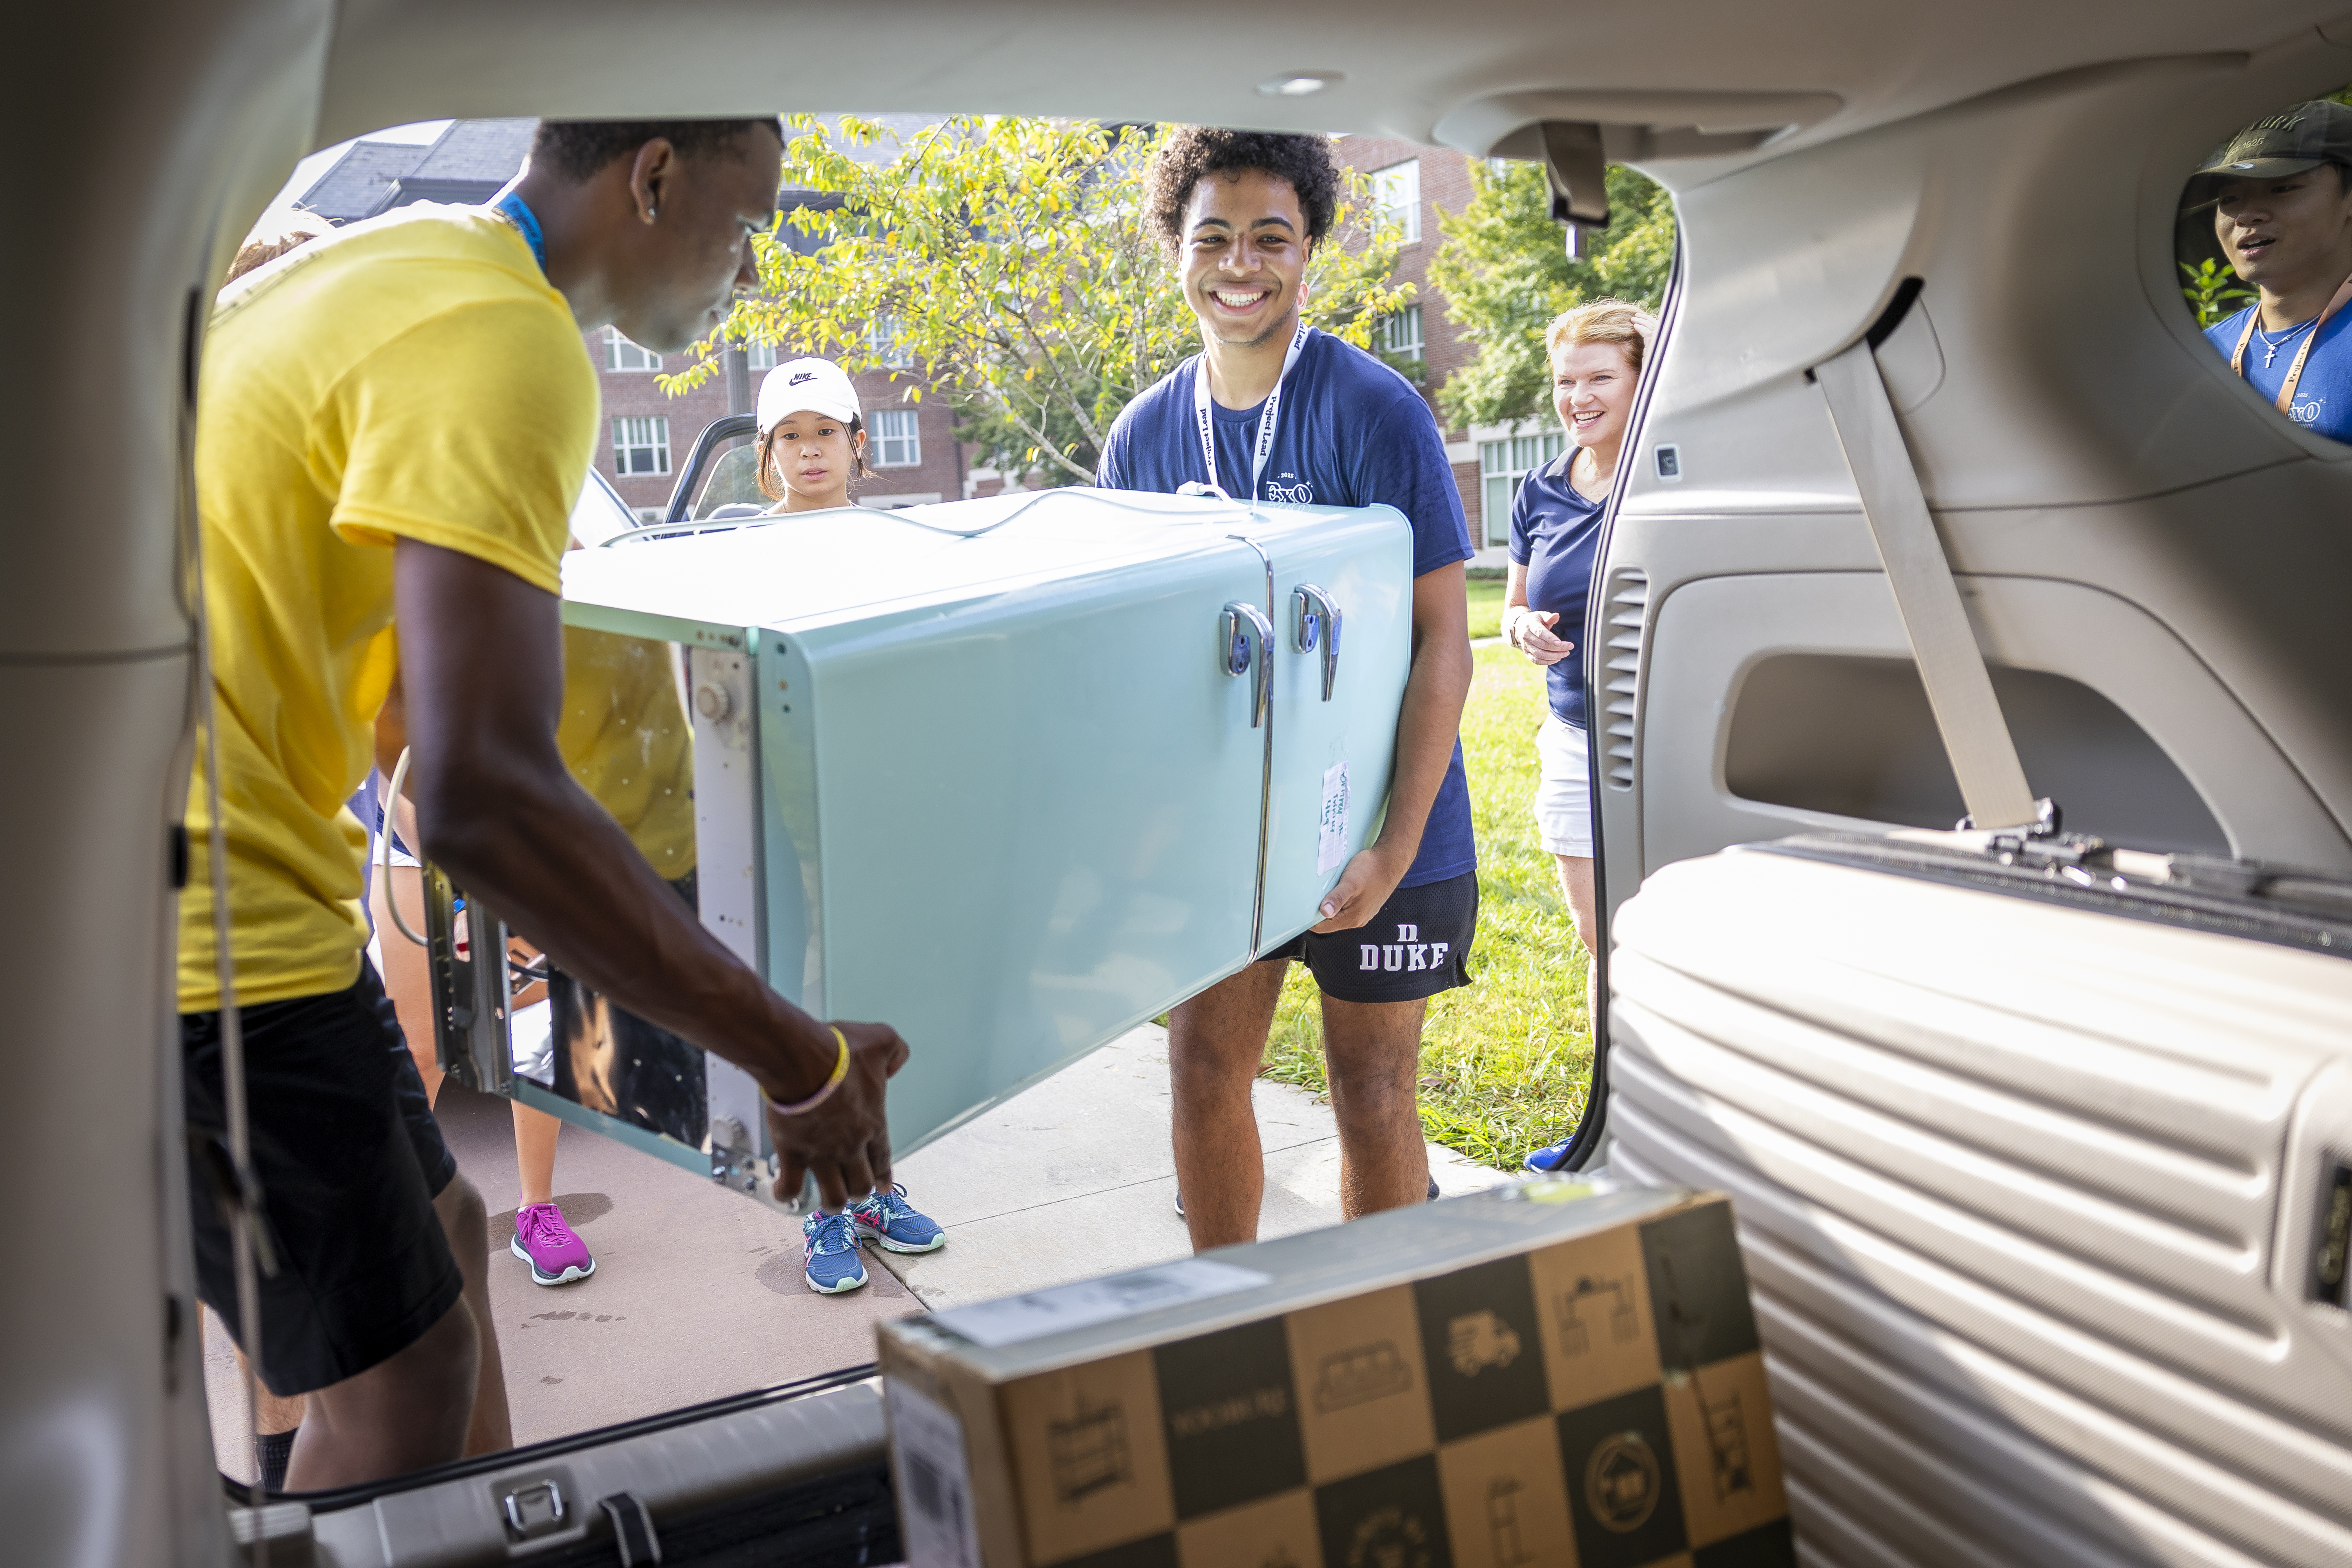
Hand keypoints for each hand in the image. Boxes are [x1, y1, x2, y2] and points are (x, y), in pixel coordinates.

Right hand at [766, 1019, 909, 1211]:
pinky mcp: (793, 1154)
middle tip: (853, 1190)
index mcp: (872, 1123)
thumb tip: (897, 1063)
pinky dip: (788, 1194)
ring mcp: (822, 1153)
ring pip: (834, 1195)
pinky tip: (785, 1192)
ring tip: (829, 1201)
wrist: (802, 1059)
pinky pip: (792, 1187)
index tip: (883, 1188)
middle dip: (859, 1190)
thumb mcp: (881, 1040)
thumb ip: (896, 1051)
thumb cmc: (839, 1051)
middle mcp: (851, 1146)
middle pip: (861, 1184)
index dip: (883, 1176)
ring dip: (832, 1202)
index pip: (882, 1158)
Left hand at [1311, 845, 1408, 934]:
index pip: (1323, 927)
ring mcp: (1363, 913)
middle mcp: (1358, 920)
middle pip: (1330, 922)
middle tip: (1308, 897)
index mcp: (1352, 918)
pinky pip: (1347, 908)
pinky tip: (1337, 890)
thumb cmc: (1371, 869)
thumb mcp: (1350, 882)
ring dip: (1329, 906)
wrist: (1391, 860)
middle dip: (1318, 912)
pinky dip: (1338, 902)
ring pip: (1338, 915)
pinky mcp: (1366, 905)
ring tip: (1322, 892)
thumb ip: (1337, 898)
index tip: (1300, 908)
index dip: (1310, 919)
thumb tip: (1324, 912)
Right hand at [1518, 611, 1572, 667]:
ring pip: (1541, 655)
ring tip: (1565, 653)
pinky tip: (1557, 659)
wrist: (1520, 627)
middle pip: (1543, 645)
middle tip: (1569, 647)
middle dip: (1558, 648)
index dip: (1550, 638)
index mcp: (1530, 625)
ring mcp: (1525, 646)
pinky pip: (1537, 661)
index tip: (1560, 643)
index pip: (1540, 633)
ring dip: (1555, 656)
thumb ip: (1549, 617)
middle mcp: (1526, 636)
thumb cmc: (1535, 620)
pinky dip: (1548, 662)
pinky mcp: (1527, 653)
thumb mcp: (1541, 615)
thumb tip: (1556, 616)